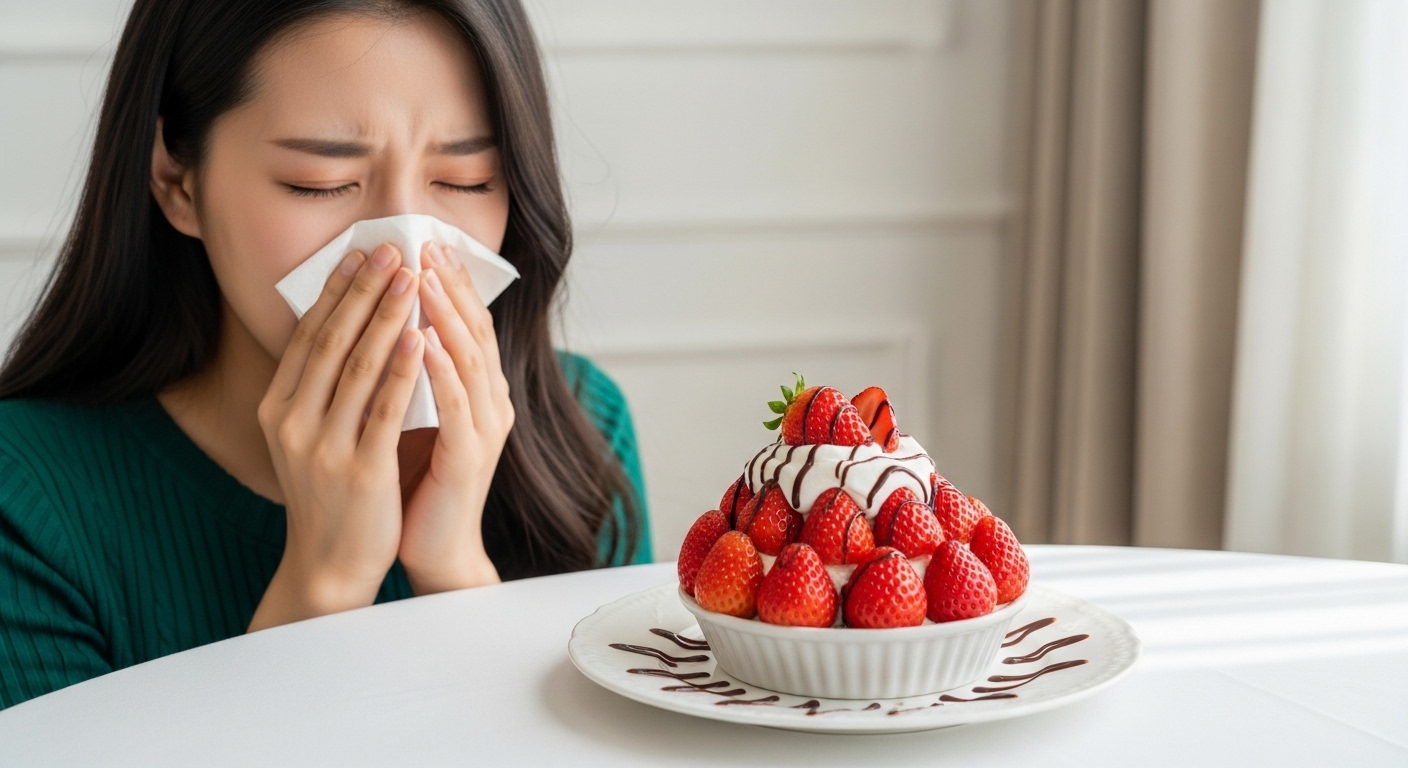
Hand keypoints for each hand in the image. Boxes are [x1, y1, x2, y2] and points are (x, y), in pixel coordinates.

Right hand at [248, 243, 423, 630]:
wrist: (329, 564)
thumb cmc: (330, 494)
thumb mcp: (309, 435)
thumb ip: (320, 388)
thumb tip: (343, 326)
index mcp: (279, 408)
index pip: (309, 335)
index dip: (337, 291)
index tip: (362, 254)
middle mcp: (293, 421)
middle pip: (332, 341)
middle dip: (365, 290)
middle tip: (392, 249)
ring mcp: (324, 445)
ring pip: (359, 367)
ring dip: (387, 316)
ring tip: (412, 279)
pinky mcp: (360, 468)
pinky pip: (384, 408)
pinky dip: (403, 369)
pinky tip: (419, 337)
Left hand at [395, 241, 509, 593]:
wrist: (435, 548)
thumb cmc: (419, 482)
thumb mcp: (414, 414)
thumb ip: (412, 373)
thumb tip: (387, 322)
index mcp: (478, 391)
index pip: (467, 324)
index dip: (450, 283)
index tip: (425, 243)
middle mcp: (490, 404)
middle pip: (475, 332)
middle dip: (450, 286)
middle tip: (425, 245)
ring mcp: (484, 430)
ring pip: (469, 361)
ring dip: (446, 317)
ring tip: (422, 279)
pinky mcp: (470, 458)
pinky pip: (457, 406)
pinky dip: (441, 372)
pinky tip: (423, 343)